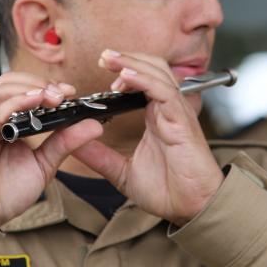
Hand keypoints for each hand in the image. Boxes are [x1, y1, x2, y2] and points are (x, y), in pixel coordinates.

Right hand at [0, 74, 103, 227]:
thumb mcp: (44, 164)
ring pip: (3, 90)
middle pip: (12, 82)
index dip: (46, 86)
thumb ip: (64, 142)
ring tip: (52, 98)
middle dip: (41, 84)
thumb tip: (93, 125)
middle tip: (64, 94)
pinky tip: (34, 103)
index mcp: (2, 118)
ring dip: (31, 90)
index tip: (70, 92)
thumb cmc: (4, 192)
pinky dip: (16, 103)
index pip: (23, 88)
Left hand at [71, 50, 223, 224]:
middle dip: (128, 58)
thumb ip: (99, 156)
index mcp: (156, 116)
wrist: (192, 209)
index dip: (124, 68)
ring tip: (110, 59)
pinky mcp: (182, 122)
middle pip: (152, 67)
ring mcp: (177, 113)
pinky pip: (164, 92)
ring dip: (133, 63)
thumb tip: (73, 143)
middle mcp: (168, 110)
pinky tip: (125, 77)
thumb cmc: (168, 190)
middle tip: (103, 57)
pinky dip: (144, 80)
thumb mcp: (122, 171)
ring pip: (158, 73)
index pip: (143, 79)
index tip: (101, 65)